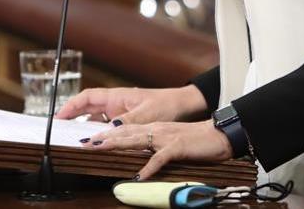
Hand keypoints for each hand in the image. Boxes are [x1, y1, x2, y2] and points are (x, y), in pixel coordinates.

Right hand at [54, 85, 206, 124]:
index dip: (71, 105)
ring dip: (85, 126)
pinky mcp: (126, 120)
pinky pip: (107, 126)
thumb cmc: (166, 104)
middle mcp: (116, 102)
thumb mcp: (145, 115)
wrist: (182, 106)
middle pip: (87, 107)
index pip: (87, 97)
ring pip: (96, 118)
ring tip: (73, 138)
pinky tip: (95, 142)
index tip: (59, 116)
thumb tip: (106, 132)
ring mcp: (120, 111)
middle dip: (72, 116)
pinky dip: (99, 132)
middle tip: (60, 130)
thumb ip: (126, 123)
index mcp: (117, 96)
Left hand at [83, 119, 231, 179]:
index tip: (90, 139)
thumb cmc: (196, 140)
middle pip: (125, 132)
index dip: (107, 133)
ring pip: (137, 140)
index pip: (126, 129)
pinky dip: (149, 166)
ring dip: (117, 144)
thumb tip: (138, 158)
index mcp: (154, 128)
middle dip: (104, 137)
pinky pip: (160, 158)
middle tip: (85, 142)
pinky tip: (140, 175)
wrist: (218, 134)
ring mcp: (166, 137)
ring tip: (101, 148)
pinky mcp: (178, 147)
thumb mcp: (170, 141)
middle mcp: (156, 130)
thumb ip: (153, 147)